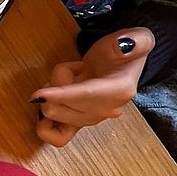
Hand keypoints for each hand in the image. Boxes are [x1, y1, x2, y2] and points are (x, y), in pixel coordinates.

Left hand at [31, 27, 153, 147]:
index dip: (60, 95)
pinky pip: (58, 137)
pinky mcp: (80, 123)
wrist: (121, 64)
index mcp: (119, 90)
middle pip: (63, 107)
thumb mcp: (137, 38)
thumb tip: (123, 45)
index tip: (39, 95)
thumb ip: (136, 40)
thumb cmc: (124, 52)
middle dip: (56, 84)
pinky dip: (47, 125)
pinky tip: (51, 103)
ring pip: (54, 114)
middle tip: (72, 68)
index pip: (85, 95)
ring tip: (69, 79)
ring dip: (52, 95)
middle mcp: (107, 110)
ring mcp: (92, 119)